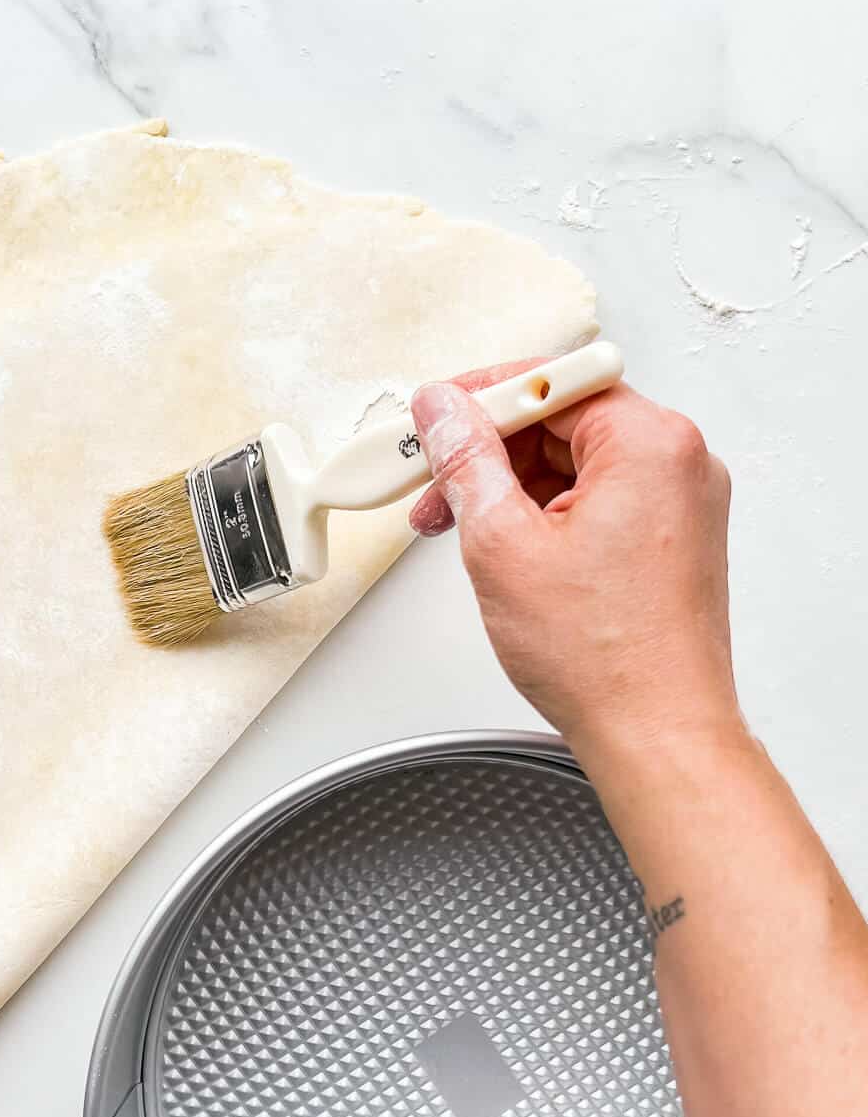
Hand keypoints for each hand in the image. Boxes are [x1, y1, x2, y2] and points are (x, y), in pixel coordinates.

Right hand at [408, 362, 743, 767]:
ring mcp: (681, 502)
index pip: (553, 382)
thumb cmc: (604, 659)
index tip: (436, 419)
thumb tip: (443, 412)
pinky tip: (508, 548)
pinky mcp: (673, 538)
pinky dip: (548, 514)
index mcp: (650, 445)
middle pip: (564, 420)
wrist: (657, 734)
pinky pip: (600, 498)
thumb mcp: (503, 545)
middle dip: (491, 452)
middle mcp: (679, 462)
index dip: (481, 398)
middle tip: (436, 484)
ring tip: (463, 531)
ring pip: (577, 463)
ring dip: (513, 488)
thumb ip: (466, 462)